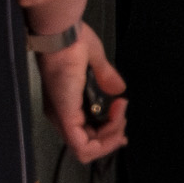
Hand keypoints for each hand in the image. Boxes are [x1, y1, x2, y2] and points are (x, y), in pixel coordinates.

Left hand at [35, 25, 126, 163]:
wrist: (61, 33)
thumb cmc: (72, 41)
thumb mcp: (95, 62)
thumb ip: (106, 77)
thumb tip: (118, 90)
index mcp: (65, 103)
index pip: (85, 133)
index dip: (107, 134)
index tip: (122, 121)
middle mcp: (61, 115)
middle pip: (89, 144)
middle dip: (114, 134)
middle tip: (121, 111)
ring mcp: (62, 118)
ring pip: (88, 149)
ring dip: (112, 135)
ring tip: (120, 111)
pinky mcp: (66, 117)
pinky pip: (82, 147)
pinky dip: (105, 139)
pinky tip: (116, 117)